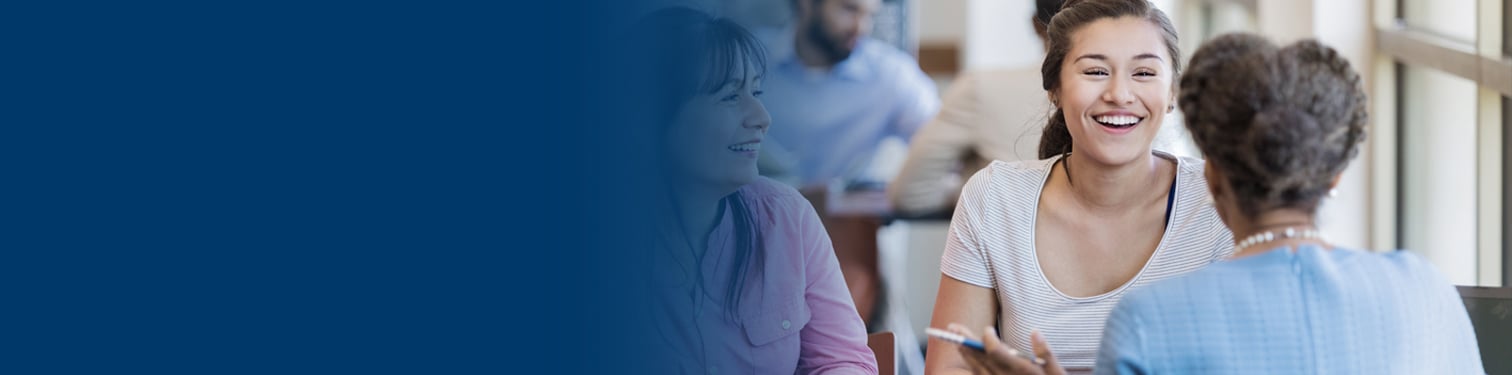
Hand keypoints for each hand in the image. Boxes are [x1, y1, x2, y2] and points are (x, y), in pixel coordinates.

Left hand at [949, 324, 1065, 374]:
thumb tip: (1035, 331)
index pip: (995, 352)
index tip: (987, 329)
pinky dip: (972, 367)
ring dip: (966, 355)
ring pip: (977, 370)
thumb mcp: (1057, 373)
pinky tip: (968, 359)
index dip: (988, 339)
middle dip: (966, 342)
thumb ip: (1046, 353)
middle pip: (980, 358)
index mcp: (1020, 370)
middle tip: (953, 327)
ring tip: (956, 341)